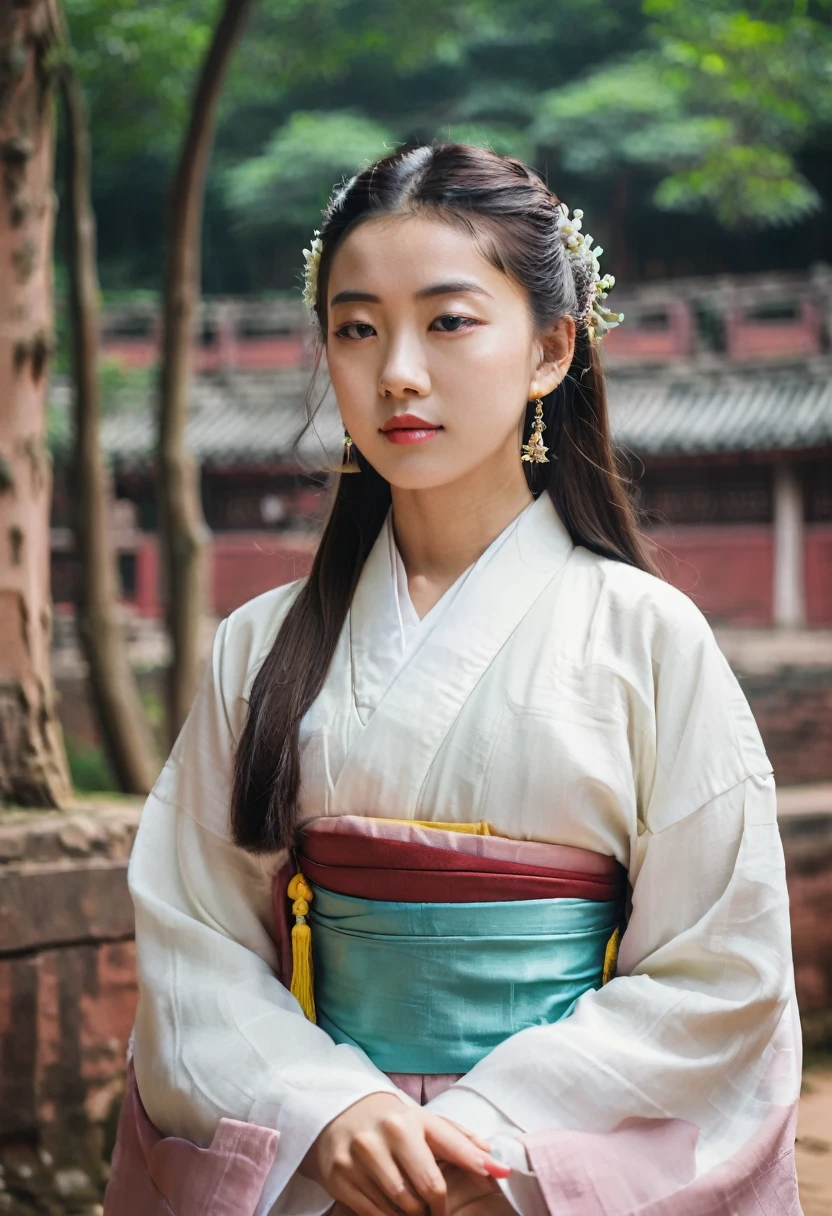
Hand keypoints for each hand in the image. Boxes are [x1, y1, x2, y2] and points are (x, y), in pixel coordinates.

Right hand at [301, 1092, 511, 1215]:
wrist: (339, 1113)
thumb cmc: (392, 1123)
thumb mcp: (425, 1123)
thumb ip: (459, 1141)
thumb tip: (496, 1162)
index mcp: (411, 1119)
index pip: (452, 1150)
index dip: (477, 1167)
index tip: (499, 1176)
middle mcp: (385, 1135)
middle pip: (427, 1190)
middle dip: (437, 1207)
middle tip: (437, 1209)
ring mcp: (359, 1156)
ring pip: (401, 1207)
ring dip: (412, 1214)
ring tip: (414, 1207)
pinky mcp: (339, 1176)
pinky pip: (374, 1213)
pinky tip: (392, 1209)